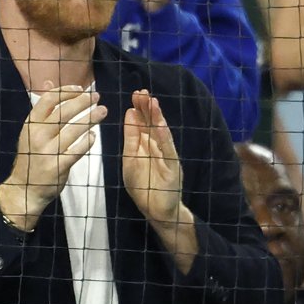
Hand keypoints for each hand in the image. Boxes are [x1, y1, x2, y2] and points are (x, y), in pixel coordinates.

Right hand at [0, 87, 106, 231]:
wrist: (25, 188)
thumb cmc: (31, 156)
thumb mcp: (31, 130)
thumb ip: (42, 108)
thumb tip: (50, 82)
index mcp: (30, 124)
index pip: (49, 99)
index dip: (67, 91)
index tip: (81, 89)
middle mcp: (38, 135)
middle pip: (63, 111)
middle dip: (83, 102)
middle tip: (97, 97)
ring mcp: (47, 151)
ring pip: (73, 129)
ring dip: (91, 118)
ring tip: (102, 111)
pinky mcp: (57, 166)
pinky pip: (77, 150)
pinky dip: (87, 141)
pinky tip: (93, 135)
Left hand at [122, 90, 183, 224]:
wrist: (156, 210)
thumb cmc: (143, 187)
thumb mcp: (130, 159)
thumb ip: (131, 138)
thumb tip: (130, 113)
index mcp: (147, 145)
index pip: (143, 123)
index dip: (140, 109)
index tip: (135, 94)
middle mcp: (158, 147)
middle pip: (152, 124)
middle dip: (147, 108)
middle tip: (142, 92)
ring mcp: (167, 156)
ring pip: (162, 133)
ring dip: (157, 118)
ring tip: (152, 102)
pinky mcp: (173, 167)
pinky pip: (168, 150)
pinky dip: (163, 137)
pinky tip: (159, 125)